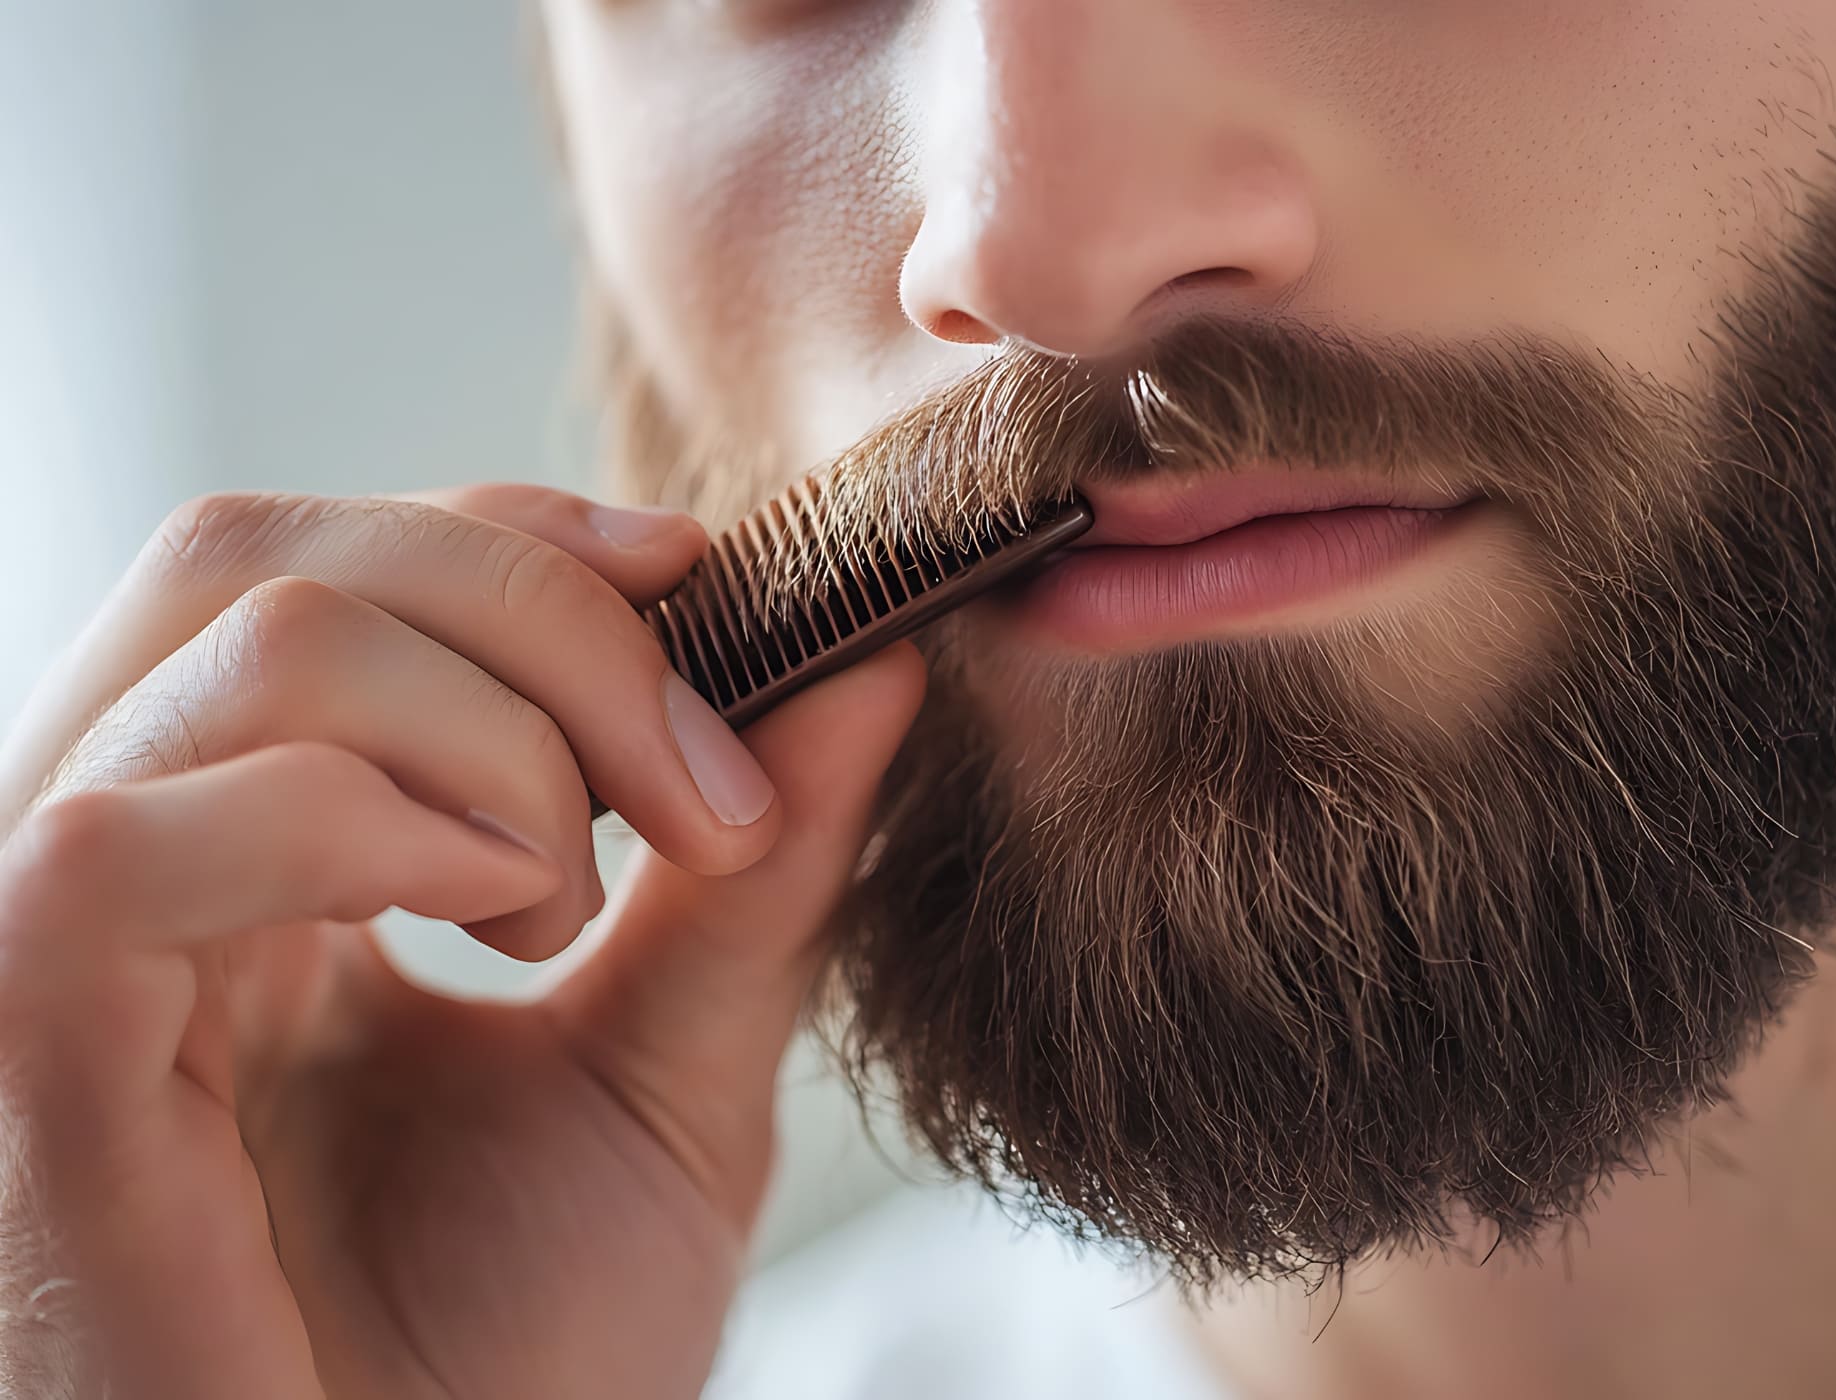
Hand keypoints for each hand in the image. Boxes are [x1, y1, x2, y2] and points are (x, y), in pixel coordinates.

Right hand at [0, 487, 925, 1398]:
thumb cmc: (512, 1366)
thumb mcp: (671, 1071)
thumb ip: (757, 869)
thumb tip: (874, 654)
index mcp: (245, 856)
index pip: (327, 567)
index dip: (518, 539)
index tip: (706, 586)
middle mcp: (128, 869)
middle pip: (267, 552)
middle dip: (536, 606)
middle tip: (692, 790)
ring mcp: (50, 953)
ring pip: (233, 641)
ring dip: (489, 735)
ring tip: (561, 913)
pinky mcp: (22, 1058)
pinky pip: (124, 840)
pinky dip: (357, 827)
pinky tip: (483, 925)